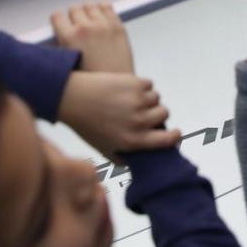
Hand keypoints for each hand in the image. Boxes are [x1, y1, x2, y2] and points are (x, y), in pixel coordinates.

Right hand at [52, 2, 133, 73]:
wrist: (117, 89)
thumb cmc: (92, 81)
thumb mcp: (67, 65)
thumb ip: (62, 46)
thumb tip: (59, 37)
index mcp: (70, 38)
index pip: (57, 16)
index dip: (58, 20)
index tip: (60, 23)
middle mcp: (86, 28)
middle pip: (74, 8)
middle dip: (74, 16)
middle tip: (76, 25)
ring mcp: (104, 25)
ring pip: (90, 5)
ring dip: (88, 11)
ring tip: (90, 21)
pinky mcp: (118, 26)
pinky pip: (107, 6)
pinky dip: (103, 9)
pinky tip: (102, 17)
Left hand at [58, 71, 180, 160]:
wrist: (71, 98)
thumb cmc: (87, 125)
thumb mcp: (103, 148)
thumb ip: (123, 158)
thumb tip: (140, 163)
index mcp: (133, 140)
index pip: (168, 140)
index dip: (174, 135)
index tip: (175, 132)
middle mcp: (139, 122)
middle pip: (164, 113)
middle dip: (156, 112)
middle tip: (143, 111)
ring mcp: (138, 101)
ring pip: (156, 97)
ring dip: (147, 98)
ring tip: (130, 100)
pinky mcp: (135, 83)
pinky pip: (149, 83)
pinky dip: (141, 85)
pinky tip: (126, 89)